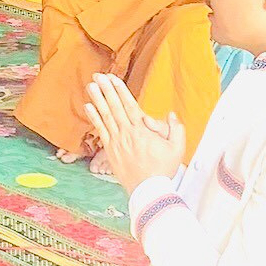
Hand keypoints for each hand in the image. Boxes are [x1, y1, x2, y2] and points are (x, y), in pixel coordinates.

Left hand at [83, 73, 183, 193]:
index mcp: (142, 131)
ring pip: (105, 116)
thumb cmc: (162, 170)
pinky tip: (88, 107)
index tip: (113, 78)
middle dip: (106, 89)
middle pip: (115, 107)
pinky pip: (100, 130)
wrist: (148, 189)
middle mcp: (127, 133)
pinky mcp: (110, 150)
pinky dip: (94, 117)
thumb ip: (176, 129)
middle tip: (98, 76)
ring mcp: (117, 141)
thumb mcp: (177, 148)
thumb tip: (171, 115)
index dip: (120, 90)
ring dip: (98, 99)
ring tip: (91, 86)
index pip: (129, 105)